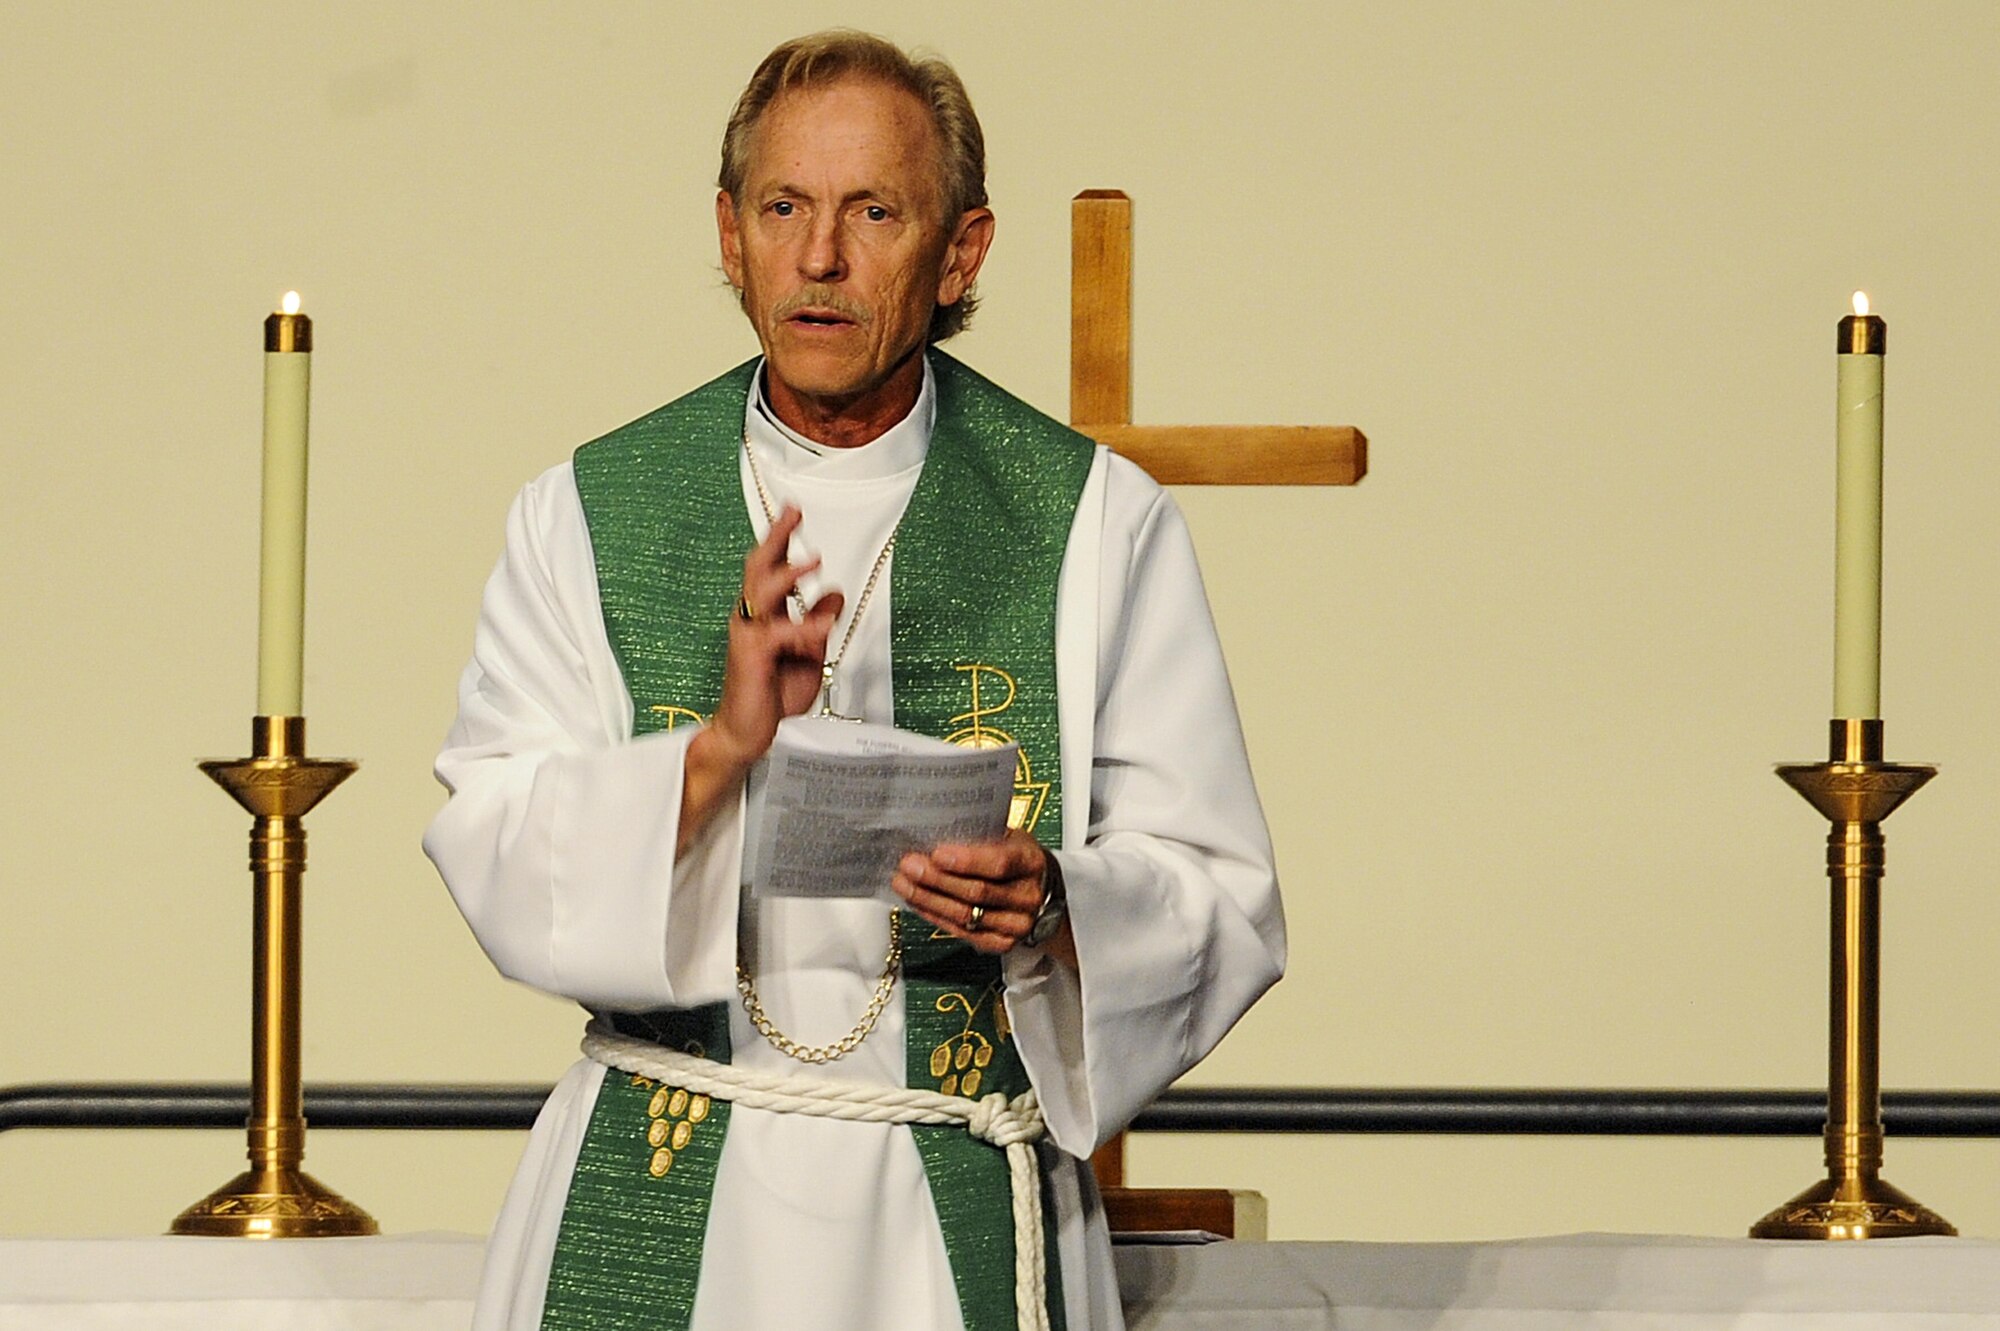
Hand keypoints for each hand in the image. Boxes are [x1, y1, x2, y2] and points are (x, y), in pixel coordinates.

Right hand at [679, 505, 842, 853]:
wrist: (747, 734)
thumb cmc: (772, 695)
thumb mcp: (808, 653)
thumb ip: (819, 622)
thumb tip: (835, 591)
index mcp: (763, 615)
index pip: (770, 569)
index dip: (781, 540)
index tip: (795, 512)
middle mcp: (750, 619)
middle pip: (758, 568)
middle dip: (776, 538)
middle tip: (793, 513)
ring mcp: (747, 636)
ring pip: (761, 593)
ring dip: (787, 574)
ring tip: (813, 560)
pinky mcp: (751, 657)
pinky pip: (776, 634)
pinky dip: (800, 629)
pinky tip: (819, 629)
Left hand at [892, 828, 1070, 963]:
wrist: (1040, 889)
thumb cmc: (1015, 856)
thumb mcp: (1007, 837)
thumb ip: (979, 838)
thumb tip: (932, 835)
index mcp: (1031, 862)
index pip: (1000, 864)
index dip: (966, 860)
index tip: (936, 853)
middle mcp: (1028, 896)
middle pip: (976, 892)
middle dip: (936, 879)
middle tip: (908, 865)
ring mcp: (1016, 924)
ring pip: (965, 915)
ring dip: (928, 899)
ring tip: (903, 883)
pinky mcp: (1002, 944)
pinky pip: (962, 932)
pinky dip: (935, 916)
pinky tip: (917, 902)